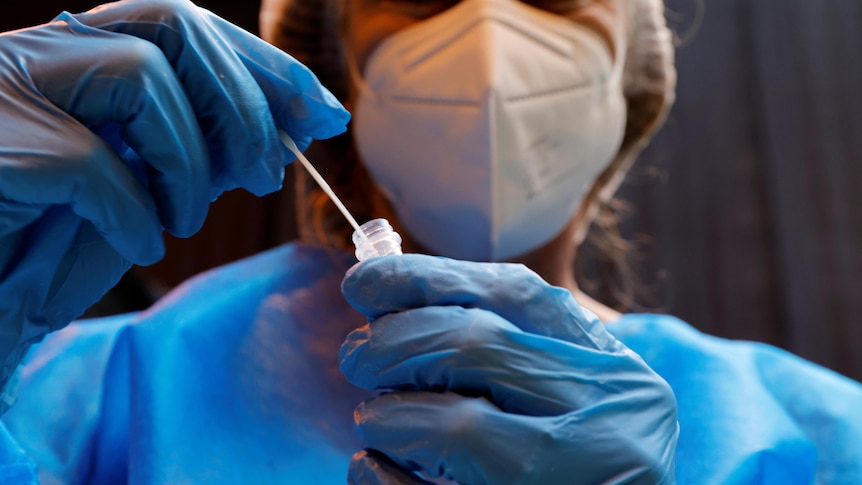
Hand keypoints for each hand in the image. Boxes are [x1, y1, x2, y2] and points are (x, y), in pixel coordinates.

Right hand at [0, 0, 348, 387]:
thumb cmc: (53, 245)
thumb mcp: (149, 188)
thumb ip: (204, 148)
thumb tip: (280, 133)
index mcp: (84, 56)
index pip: (188, 26)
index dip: (265, 65)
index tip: (321, 113)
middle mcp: (44, 54)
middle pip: (174, 24)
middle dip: (244, 102)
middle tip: (269, 173)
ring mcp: (9, 89)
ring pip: (141, 74)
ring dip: (189, 161)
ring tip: (182, 221)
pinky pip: (93, 161)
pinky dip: (135, 212)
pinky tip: (140, 244)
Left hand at [339, 255, 678, 483]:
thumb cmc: (569, 466)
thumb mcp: (565, 398)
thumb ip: (501, 349)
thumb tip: (385, 300)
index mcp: (614, 373)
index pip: (515, 294)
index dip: (426, 277)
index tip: (364, 280)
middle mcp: (608, 422)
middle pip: (474, 344)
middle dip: (393, 343)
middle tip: (356, 356)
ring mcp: (571, 481)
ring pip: (454, 426)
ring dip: (387, 416)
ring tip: (377, 420)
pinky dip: (377, 473)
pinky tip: (375, 465)